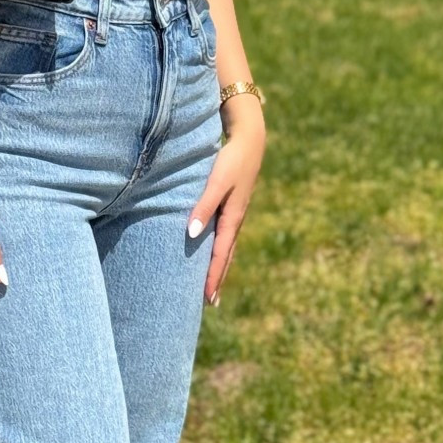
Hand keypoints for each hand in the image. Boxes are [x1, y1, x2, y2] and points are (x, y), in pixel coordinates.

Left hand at [189, 102, 264, 305]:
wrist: (250, 140)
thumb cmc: (231, 160)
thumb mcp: (216, 182)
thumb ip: (203, 206)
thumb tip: (191, 233)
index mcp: (232, 218)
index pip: (220, 255)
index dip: (213, 277)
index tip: (207, 298)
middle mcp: (235, 220)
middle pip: (225, 257)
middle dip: (218, 279)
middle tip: (210, 302)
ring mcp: (235, 214)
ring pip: (226, 247)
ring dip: (219, 267)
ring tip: (212, 284)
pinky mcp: (233, 206)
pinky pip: (225, 236)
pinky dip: (220, 250)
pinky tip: (214, 252)